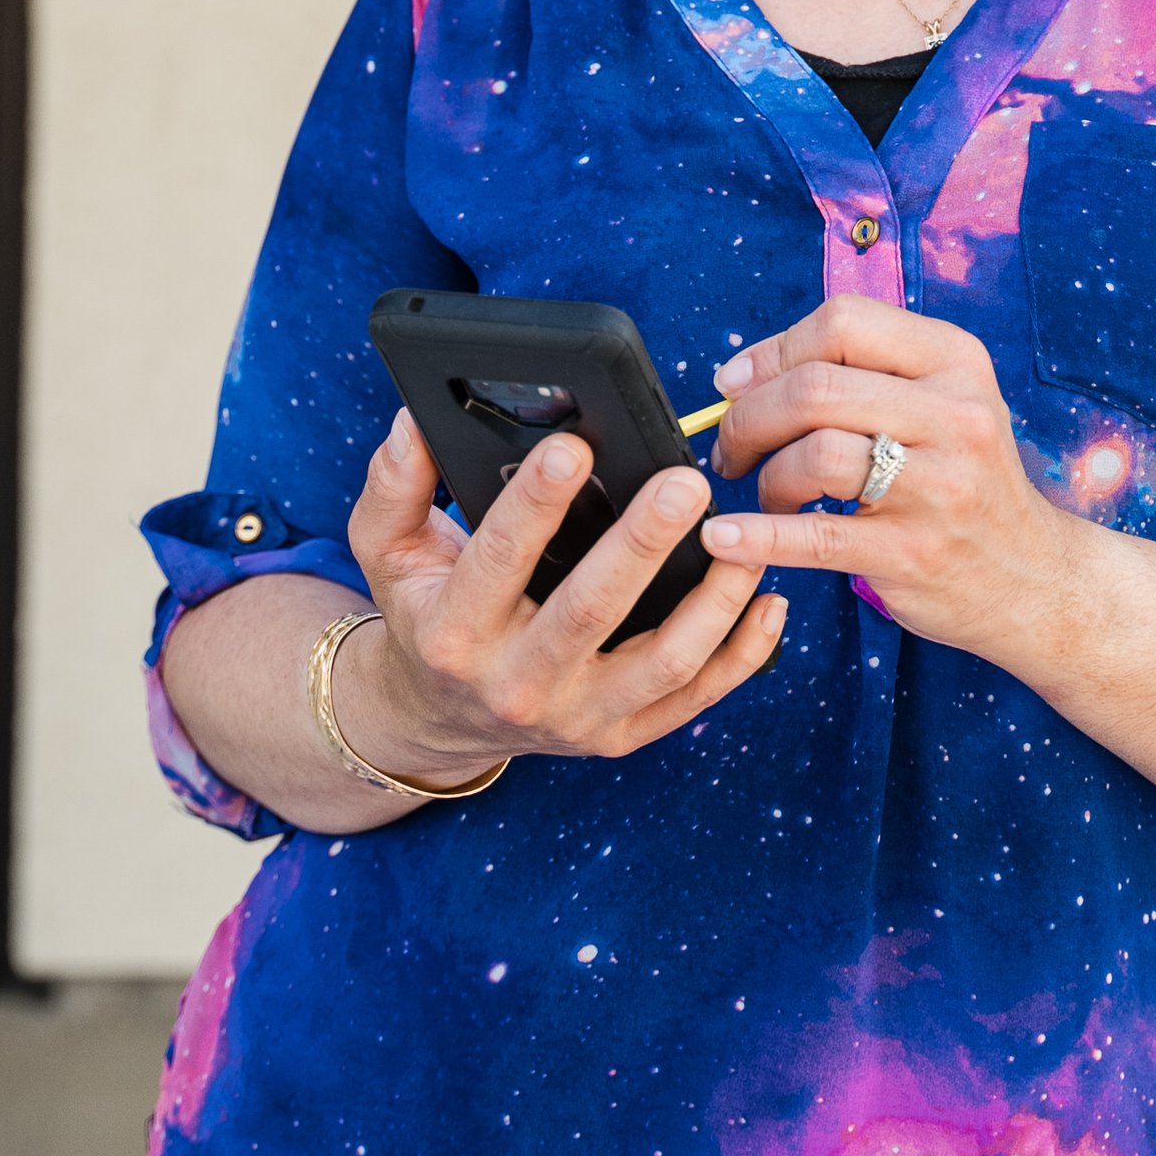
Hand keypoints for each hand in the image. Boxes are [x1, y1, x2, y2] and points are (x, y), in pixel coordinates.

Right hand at [336, 407, 785, 784]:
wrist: (442, 715)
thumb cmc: (425, 611)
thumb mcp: (387, 549)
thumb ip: (394, 484)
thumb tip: (413, 421)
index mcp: (454, 631)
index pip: (498, 560)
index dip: (535, 502)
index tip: (573, 445)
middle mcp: (515, 683)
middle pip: (590, 611)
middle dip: (641, 543)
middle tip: (685, 482)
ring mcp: (577, 716)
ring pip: (661, 662)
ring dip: (712, 602)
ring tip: (741, 539)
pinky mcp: (621, 735)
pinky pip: (694, 698)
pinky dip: (741, 655)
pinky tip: (768, 602)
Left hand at [700, 296, 1084, 659]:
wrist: (1033, 579)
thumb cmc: (963, 482)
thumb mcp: (942, 404)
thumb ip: (858, 374)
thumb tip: (740, 375)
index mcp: (955, 360)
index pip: (842, 322)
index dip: (773, 351)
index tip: (737, 385)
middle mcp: (955, 414)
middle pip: (815, 387)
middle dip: (749, 416)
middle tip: (733, 447)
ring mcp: (939, 487)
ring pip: (815, 454)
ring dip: (764, 475)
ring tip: (763, 493)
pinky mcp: (914, 553)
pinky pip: (815, 537)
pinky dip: (756, 537)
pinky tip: (725, 537)